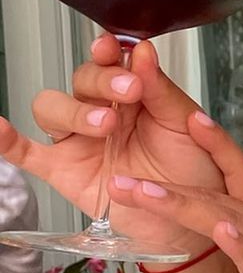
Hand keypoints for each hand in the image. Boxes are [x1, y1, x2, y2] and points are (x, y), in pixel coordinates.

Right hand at [0, 36, 223, 251]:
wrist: (191, 221)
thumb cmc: (193, 171)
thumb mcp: (188, 125)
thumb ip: (163, 90)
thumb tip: (141, 51)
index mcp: (134, 94)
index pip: (111, 62)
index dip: (109, 53)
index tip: (120, 50)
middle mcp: (103, 111)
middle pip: (81, 80)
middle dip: (102, 79)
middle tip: (129, 90)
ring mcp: (80, 140)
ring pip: (53, 108)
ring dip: (75, 110)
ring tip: (106, 124)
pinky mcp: (65, 170)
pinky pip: (28, 152)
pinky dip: (8, 141)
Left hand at [107, 114, 242, 272]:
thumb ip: (242, 234)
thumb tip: (214, 224)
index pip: (236, 169)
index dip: (213, 141)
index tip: (185, 116)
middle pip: (212, 195)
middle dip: (164, 186)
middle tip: (120, 177)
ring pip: (226, 220)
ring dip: (185, 204)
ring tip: (147, 194)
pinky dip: (239, 244)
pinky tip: (222, 232)